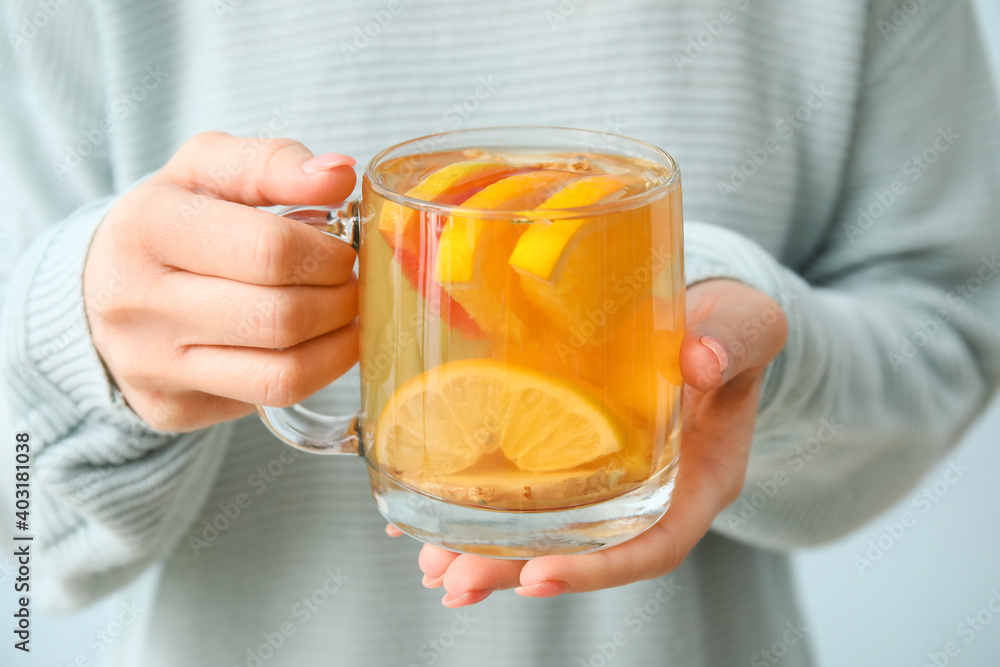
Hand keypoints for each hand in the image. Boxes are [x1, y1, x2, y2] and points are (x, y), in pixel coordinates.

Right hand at [83, 132, 358, 431]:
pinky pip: (266, 400)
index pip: (270, 251)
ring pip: (281, 375)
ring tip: (343, 316)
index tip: (342, 251)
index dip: (327, 255)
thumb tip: (340, 175)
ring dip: (338, 345)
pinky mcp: (169, 409)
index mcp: (148, 226)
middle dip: (340, 301)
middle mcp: (137, 302)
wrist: (96, 289)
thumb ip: (274, 163)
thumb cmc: (171, 222)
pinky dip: (312, 374)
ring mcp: (150, 365)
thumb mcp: (208, 168)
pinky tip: (313, 346)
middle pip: (281, 317)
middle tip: (350, 286)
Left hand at [392, 278, 788, 606]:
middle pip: (586, 549)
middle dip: (518, 570)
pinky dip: (482, 510)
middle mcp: (650, 494)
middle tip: (457, 579)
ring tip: (433, 565)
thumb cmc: (731, 329)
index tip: (540, 574)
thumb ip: (731, 342)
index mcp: (698, 480)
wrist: (707, 320)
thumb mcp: (745, 327)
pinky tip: (432, 519)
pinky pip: (531, 494)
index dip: (599, 566)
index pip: (654, 543)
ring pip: (551, 530)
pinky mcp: (577, 455)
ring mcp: (612, 481)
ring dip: (489, 552)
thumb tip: (701, 359)